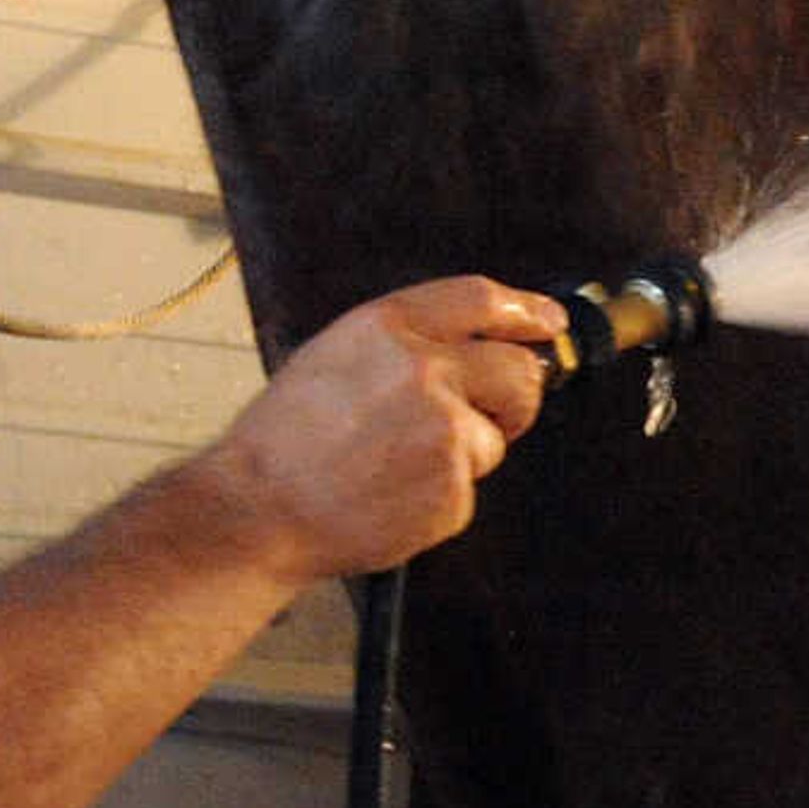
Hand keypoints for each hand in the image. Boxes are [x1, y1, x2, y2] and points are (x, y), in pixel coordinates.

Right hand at [204, 277, 560, 580]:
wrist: (260, 507)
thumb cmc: (286, 439)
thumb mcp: (334, 356)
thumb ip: (404, 343)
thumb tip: (473, 347)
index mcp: (389, 327)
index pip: (480, 300)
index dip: (525, 310)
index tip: (548, 322)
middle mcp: (423, 369)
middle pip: (518, 370)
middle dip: (518, 396)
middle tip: (499, 417)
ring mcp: (443, 429)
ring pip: (493, 438)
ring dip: (464, 455)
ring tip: (398, 467)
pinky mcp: (452, 486)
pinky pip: (467, 487)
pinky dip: (441, 498)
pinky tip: (393, 496)